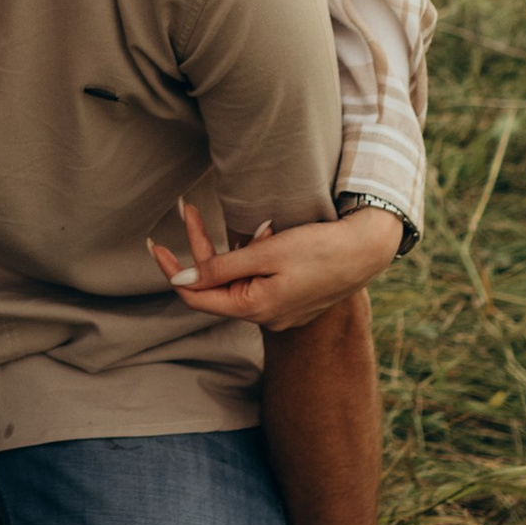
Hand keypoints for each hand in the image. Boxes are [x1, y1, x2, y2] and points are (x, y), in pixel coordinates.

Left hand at [146, 197, 402, 332]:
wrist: (368, 249)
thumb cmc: (320, 248)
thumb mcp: (266, 253)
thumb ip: (221, 268)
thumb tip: (181, 281)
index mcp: (254, 308)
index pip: (197, 297)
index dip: (174, 272)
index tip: (156, 246)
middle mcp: (264, 315)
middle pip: (216, 285)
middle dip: (199, 248)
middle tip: (187, 209)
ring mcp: (279, 308)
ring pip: (237, 279)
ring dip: (225, 249)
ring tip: (220, 215)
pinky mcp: (292, 297)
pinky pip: (258, 278)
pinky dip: (250, 255)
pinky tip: (263, 232)